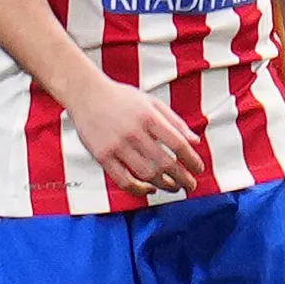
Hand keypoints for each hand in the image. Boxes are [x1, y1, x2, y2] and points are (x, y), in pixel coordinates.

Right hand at [69, 69, 202, 194]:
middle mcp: (133, 132)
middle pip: (165, 163)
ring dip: (165, 185)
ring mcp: (117, 145)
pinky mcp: (102, 156)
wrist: (86, 94)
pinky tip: (150, 189)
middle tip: (191, 185)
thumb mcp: (152, 102)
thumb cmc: (122, 98)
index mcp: (149, 117)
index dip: (192, 160)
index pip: (178, 144)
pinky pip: (123, 180)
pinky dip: (139, 190)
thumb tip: (195, 141)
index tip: (198, 169)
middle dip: (183, 178)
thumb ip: (175, 122)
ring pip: (146, 174)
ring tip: (174, 188)